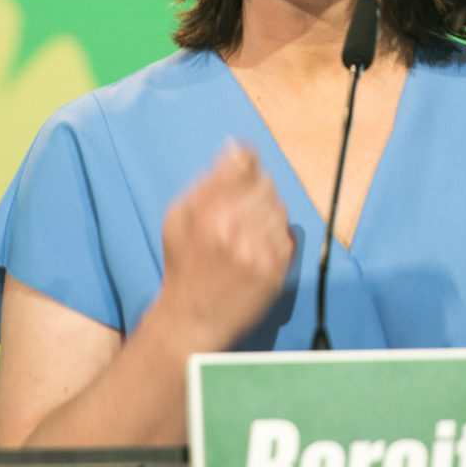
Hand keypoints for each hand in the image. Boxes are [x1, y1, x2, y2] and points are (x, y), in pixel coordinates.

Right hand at [154, 142, 295, 349]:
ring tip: (246, 236)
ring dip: (267, 216)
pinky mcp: (274, 267)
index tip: (246, 168)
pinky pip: (288, 233)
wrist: (191, 318)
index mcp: (206, 208)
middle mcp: (232, 224)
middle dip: (255, 193)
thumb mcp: (178, 216)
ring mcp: (256, 247)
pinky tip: (257, 251)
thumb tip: (237, 148)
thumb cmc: (183, 263)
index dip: (247, 163)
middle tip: (240, 214)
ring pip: (279, 207)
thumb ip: (207, 180)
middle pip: (265, 183)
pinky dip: (276, 238)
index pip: (244, 162)